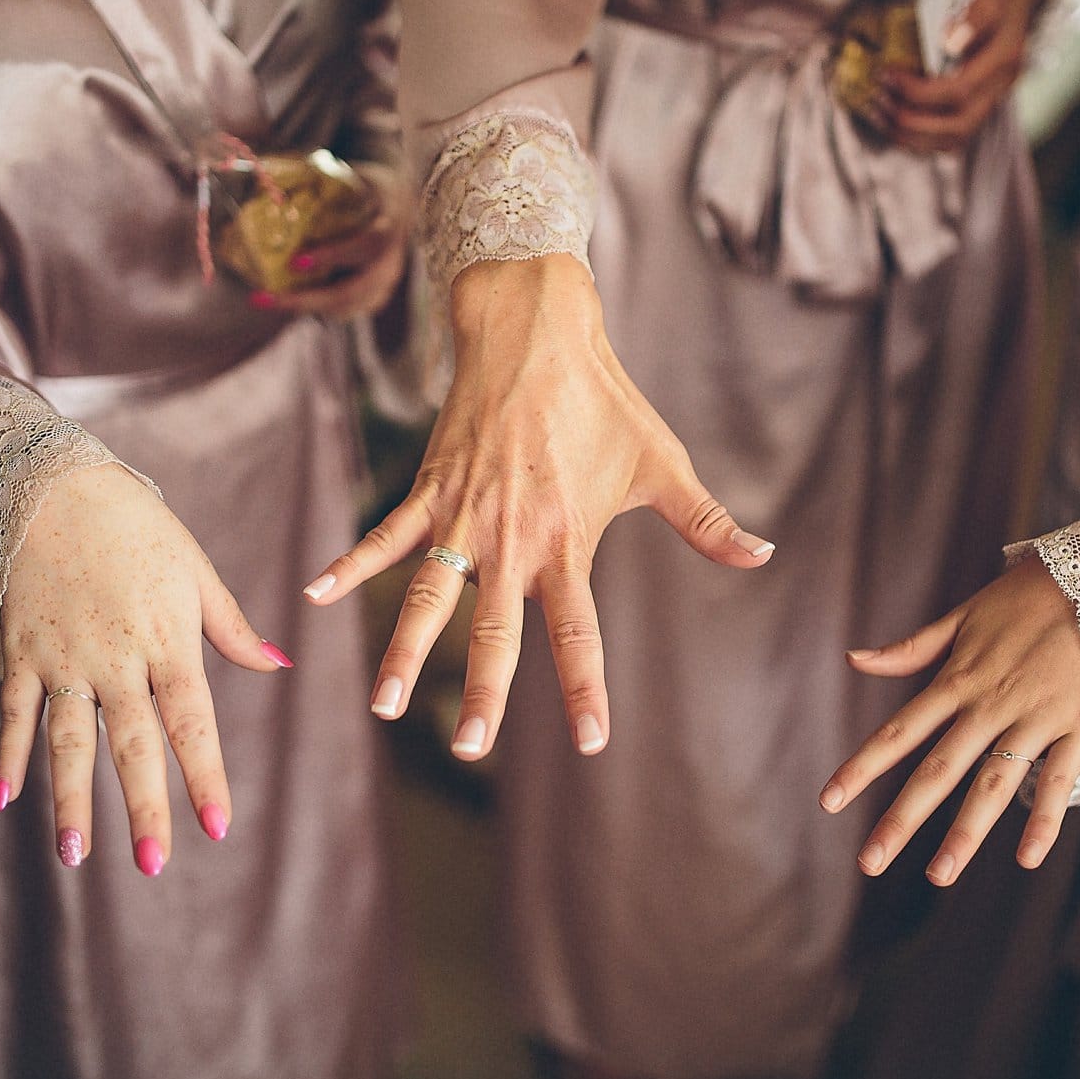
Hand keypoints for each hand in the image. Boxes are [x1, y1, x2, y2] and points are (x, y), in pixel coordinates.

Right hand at [0, 462, 291, 873]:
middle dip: (143, 806)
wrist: (52, 484)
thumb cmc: (136, 527)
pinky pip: (14, 710)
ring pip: (66, 739)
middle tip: (154, 865)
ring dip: (71, 799)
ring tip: (75, 855)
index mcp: (167, 639)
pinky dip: (8, 754)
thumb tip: (279, 665)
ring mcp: (63, 657)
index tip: (218, 827)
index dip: (205, 775)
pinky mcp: (21, 650)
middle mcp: (115, 657)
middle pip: (131, 743)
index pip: (191, 721)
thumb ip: (231, 626)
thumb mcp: (194, 570)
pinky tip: (7, 801)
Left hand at [252, 164, 410, 318]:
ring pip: (347, 307)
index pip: (366, 246)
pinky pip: (345, 311)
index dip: (333, 256)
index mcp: (388, 227)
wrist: (396, 203)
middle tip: (267, 297)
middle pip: (353, 291)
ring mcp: (385, 284)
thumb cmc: (364, 186)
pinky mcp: (375, 297)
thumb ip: (320, 181)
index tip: (296, 262)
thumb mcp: (350, 177)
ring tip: (266, 299)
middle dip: (308, 299)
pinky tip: (288, 300)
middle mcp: (391, 262)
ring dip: (305, 306)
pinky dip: (315, 309)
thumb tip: (268, 182)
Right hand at [302, 254, 774, 760]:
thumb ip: (706, 521)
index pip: (578, 632)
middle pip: (493, 632)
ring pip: (428, 598)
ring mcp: (463, 516)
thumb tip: (763, 556)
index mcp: (569, 541)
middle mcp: (512, 538)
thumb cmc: (603, 398)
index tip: (591, 741)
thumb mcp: (661, 462)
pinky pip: (384, 535)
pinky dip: (350, 565)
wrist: (534, 328)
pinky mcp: (429, 488)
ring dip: (402, 652)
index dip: (585, 688)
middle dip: (481, 694)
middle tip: (470, 749)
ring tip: (381, 706)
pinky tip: (316, 597)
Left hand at [819, 554, 1079, 884]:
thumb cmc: (1026, 600)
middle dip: (901, 818)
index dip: (862, 767)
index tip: (829, 801)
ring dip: (965, 833)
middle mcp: (987, 705)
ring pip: (992, 783)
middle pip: (937, 770)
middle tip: (868, 862)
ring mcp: (1033, 718)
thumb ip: (911, 649)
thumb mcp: (962, 617)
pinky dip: (1044, 819)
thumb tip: (853, 659)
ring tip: (938, 876)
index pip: (898, 731)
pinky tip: (1028, 858)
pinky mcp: (1078, 727)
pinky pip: (1058, 780)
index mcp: (955, 681)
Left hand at [869, 0, 1069, 153]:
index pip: (960, 90)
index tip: (886, 74)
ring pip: (954, 139)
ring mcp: (992, 99)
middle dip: (911, 120)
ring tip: (878, 114)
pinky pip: (950, 137)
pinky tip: (892, 123)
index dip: (919, 91)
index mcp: (1004, 59)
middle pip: (957, 126)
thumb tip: (948, 40)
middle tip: (877, 100)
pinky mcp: (979, 104)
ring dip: (911, 135)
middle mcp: (1000, 86)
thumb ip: (979, 11)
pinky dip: (919, 137)